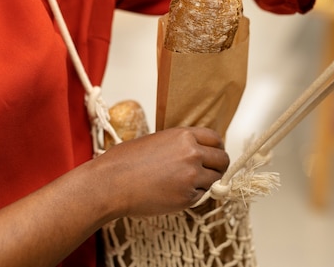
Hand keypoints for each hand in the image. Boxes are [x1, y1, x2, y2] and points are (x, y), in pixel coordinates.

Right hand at [96, 127, 229, 217]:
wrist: (111, 183)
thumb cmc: (125, 162)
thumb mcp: (156, 140)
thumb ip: (179, 145)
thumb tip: (195, 152)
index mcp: (183, 136)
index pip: (215, 138)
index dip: (216, 148)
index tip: (214, 154)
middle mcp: (192, 153)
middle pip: (223, 160)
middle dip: (218, 167)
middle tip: (208, 173)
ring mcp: (192, 176)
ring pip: (215, 180)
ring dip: (205, 183)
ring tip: (183, 184)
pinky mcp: (187, 197)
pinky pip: (200, 196)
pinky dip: (192, 197)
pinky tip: (172, 193)